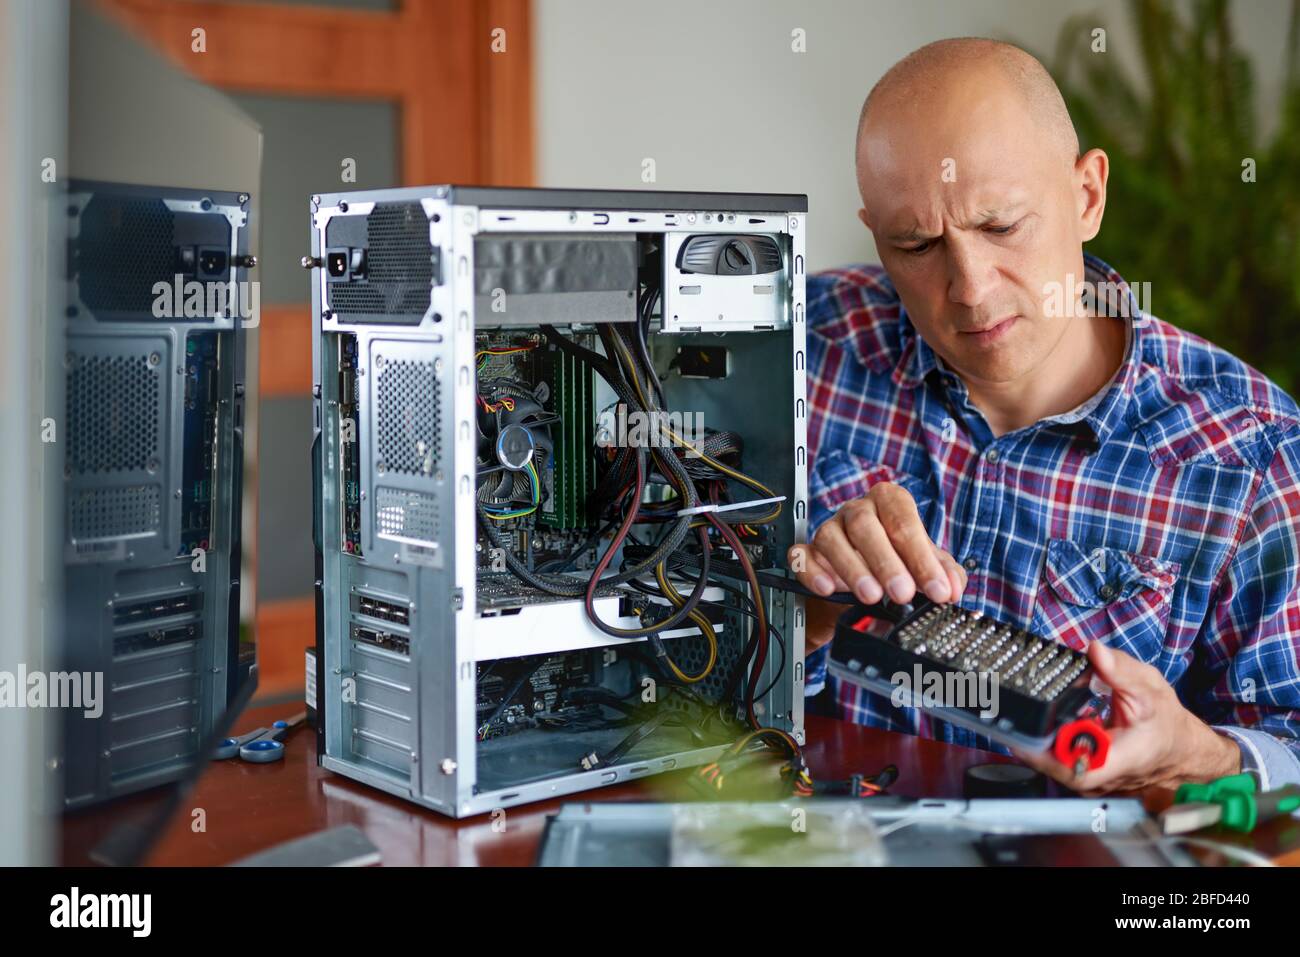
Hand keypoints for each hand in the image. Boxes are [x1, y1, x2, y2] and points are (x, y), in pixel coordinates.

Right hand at [787, 481, 966, 606]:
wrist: (864, 584)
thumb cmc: (898, 564)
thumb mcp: (927, 567)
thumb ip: (945, 574)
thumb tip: (952, 587)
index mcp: (889, 503)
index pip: (903, 520)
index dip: (922, 556)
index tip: (937, 590)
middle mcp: (856, 511)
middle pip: (865, 526)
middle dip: (886, 562)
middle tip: (902, 593)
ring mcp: (828, 529)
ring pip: (831, 539)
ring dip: (852, 568)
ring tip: (871, 596)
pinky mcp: (806, 552)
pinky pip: (801, 556)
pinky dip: (812, 572)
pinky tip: (828, 589)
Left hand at [1013, 640, 1241, 796]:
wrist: (1179, 747)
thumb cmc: (1166, 723)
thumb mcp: (1149, 689)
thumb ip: (1121, 670)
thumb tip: (1096, 651)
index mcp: (1118, 761)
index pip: (1073, 769)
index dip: (1043, 754)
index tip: (1023, 731)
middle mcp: (1101, 777)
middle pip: (1053, 763)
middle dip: (1032, 734)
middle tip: (1013, 708)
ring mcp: (1091, 778)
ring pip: (1052, 760)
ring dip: (1039, 735)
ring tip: (1026, 710)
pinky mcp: (1084, 772)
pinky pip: (1058, 757)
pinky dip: (1050, 737)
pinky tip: (1046, 718)